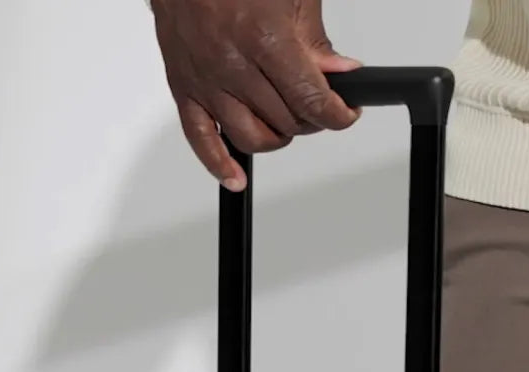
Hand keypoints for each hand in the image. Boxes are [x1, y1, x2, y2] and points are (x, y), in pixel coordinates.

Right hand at [151, 0, 361, 190]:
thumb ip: (317, 41)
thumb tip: (342, 75)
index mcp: (262, 37)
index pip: (311, 100)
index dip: (338, 114)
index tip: (346, 112)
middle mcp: (230, 63)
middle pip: (285, 122)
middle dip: (310, 119)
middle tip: (317, 104)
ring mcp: (205, 79)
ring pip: (250, 138)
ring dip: (277, 137)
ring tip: (286, 119)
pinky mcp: (182, 86)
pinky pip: (200, 138)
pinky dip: (218, 163)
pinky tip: (235, 177)